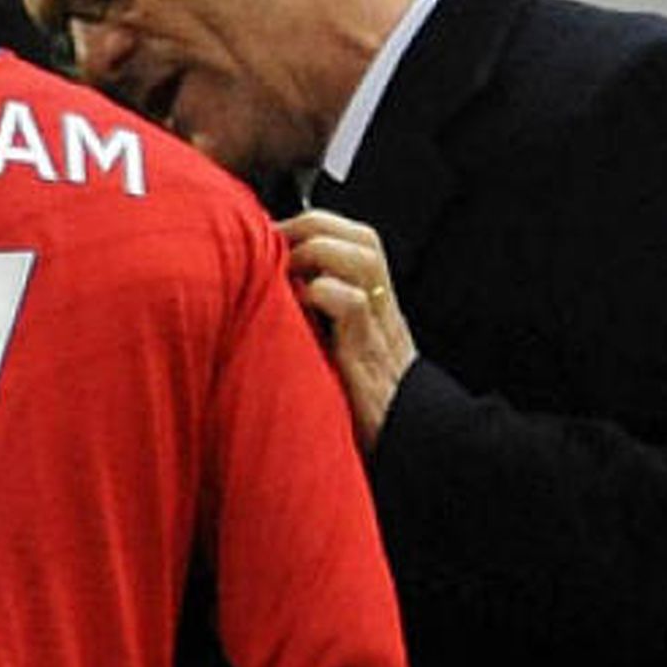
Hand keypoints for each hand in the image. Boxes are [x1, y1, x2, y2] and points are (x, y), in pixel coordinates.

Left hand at [278, 210, 416, 452]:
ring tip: (283, 271)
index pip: (348, 234)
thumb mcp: (334, 346)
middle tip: (269, 246)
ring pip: (359, 255)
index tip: (266, 236)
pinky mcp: (367, 354)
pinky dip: (319, 292)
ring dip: (314, 252)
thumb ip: (313, 314)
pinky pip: (349, 301)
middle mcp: (379, 305)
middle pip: (358, 235)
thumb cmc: (357, 401)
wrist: (402, 442)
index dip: (306, 225)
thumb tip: (264, 285)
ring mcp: (377, 326)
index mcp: (371, 299)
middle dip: (309, 228)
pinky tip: (295, 302)